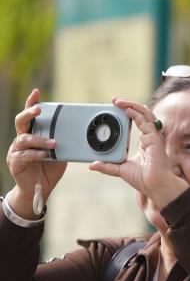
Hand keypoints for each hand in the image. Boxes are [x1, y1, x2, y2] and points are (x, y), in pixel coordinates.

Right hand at [5, 89, 66, 218]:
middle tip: (39, 110)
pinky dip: (35, 153)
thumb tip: (82, 132)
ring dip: (40, 139)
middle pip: (21, 122)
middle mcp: (22, 139)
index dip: (32, 102)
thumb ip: (65, 142)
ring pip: (24, 139)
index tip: (37, 91)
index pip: (31, 116)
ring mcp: (16, 150)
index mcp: (33, 134)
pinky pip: (24, 155)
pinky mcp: (15, 162)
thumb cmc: (49, 168)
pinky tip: (43, 154)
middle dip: (29, 114)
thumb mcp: (60, 152)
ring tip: (53, 142)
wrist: (38, 189)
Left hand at [89, 97, 187, 209]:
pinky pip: (146, 123)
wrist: (155, 187)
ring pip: (146, 114)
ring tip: (119, 102)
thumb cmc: (144, 180)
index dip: (129, 111)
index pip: (139, 120)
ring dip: (132, 106)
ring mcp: (154, 137)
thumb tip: (92, 164)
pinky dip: (136, 115)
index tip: (116, 107)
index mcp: (146, 141)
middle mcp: (151, 136)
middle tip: (114, 101)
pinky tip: (127, 110)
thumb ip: (108, 165)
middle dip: (129, 105)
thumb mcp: (120, 170)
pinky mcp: (154, 140)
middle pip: (143, 114)